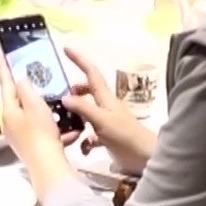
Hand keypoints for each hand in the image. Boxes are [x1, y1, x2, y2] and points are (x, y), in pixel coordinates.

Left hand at [0, 54, 64, 164]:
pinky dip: (57, 129)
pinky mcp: (33, 148)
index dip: (3, 68)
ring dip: (48, 112)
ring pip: (35, 118)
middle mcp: (11, 125)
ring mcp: (21, 138)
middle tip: (38, 80)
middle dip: (30, 92)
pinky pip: (45, 133)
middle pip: (20, 102)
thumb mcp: (34, 105)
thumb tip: (20, 79)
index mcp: (9, 112)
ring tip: (60, 105)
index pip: (6, 84)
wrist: (49, 168)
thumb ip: (26, 89)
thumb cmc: (40, 133)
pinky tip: (71, 131)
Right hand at [59, 47, 157, 173]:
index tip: (65, 48)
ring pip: (87, 113)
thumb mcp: (102, 120)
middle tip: (60, 97)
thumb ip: (83, 108)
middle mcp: (106, 106)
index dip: (79, 59)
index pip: (91, 72)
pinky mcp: (108, 137)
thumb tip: (65, 97)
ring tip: (65, 123)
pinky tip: (83, 149)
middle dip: (74, 91)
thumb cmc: (125, 136)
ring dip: (76, 117)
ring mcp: (107, 121)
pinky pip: (91, 134)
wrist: (145, 157)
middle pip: (88, 91)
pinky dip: (84, 139)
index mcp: (105, 97)